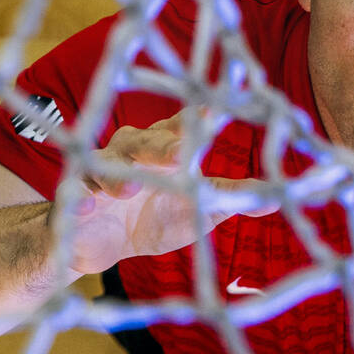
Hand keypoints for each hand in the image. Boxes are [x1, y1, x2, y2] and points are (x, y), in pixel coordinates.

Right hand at [65, 111, 275, 273]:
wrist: (98, 247)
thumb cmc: (154, 217)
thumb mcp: (198, 212)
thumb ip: (232, 199)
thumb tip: (279, 199)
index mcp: (166, 148)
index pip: (185, 127)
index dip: (201, 117)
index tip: (220, 106)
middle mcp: (133, 150)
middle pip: (147, 141)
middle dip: (162, 146)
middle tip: (181, 156)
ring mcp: (101, 171)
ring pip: (107, 163)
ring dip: (118, 174)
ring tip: (128, 190)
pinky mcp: (75, 197)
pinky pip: (74, 195)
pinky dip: (79, 200)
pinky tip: (84, 207)